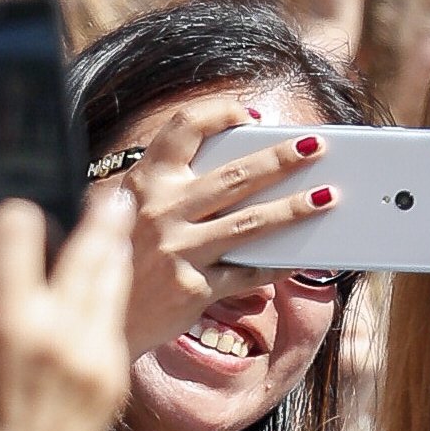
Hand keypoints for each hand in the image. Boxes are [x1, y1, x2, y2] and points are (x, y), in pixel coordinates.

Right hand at [116, 97, 338, 359]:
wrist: (101, 317)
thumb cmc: (125, 256)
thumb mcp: (132, 208)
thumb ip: (174, 190)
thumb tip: (241, 178)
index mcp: (145, 179)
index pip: (185, 128)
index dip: (221, 113)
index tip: (252, 114)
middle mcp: (161, 209)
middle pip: (234, 175)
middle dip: (281, 159)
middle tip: (317, 147)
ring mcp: (178, 249)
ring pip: (250, 223)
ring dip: (294, 209)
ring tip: (328, 198)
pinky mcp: (194, 288)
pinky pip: (248, 273)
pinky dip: (279, 264)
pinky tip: (303, 256)